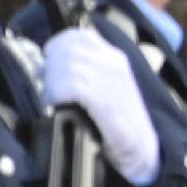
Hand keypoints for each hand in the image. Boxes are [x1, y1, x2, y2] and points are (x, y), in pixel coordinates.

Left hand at [39, 27, 159, 185]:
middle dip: (50, 69)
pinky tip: (55, 107)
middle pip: (66, 50)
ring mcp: (112, 80)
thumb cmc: (118, 122)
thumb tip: (45, 66)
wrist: (141, 151)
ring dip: (51, 84)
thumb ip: (82, 72)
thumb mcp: (103, 88)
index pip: (77, 36)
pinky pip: (69, 86)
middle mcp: (114, 62)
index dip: (56, 48)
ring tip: (51, 101)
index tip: (50, 67)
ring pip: (65, 66)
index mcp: (113, 57)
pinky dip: (56, 96)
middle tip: (49, 90)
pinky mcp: (106, 100)